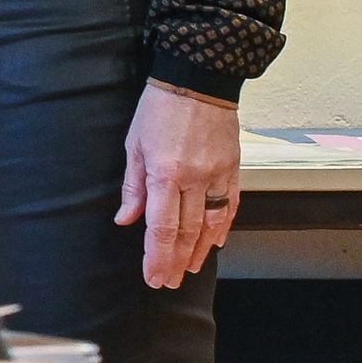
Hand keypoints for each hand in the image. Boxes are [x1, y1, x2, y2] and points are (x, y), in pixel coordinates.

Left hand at [115, 80, 240, 289]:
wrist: (198, 80)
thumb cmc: (160, 108)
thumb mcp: (134, 144)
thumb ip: (133, 186)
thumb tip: (127, 219)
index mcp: (165, 172)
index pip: (162, 227)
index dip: (157, 256)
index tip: (153, 276)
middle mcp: (195, 178)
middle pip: (188, 232)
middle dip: (176, 261)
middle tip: (169, 282)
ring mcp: (218, 175)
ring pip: (211, 224)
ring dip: (200, 252)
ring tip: (189, 269)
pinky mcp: (233, 169)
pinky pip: (230, 206)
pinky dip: (223, 228)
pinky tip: (216, 243)